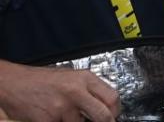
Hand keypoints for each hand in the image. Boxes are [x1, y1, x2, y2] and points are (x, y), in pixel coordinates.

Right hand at [0, 63, 119, 121]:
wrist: (14, 83)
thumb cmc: (42, 80)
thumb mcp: (71, 78)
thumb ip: (89, 90)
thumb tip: (105, 105)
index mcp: (85, 78)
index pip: (112, 98)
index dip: (115, 111)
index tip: (113, 116)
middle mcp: (76, 91)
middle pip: (103, 115)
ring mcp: (62, 106)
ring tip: (63, 113)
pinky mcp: (48, 119)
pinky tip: (51, 116)